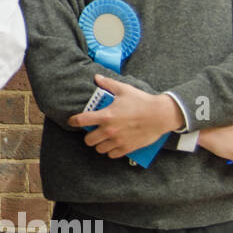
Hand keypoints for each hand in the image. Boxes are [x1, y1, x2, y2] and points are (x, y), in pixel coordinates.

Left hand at [66, 74, 181, 159]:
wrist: (161, 115)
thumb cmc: (142, 101)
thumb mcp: (124, 89)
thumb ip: (108, 84)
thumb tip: (97, 77)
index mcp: (106, 115)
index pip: (82, 120)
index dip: (73, 121)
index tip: (71, 121)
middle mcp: (109, 130)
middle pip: (88, 140)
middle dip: (89, 136)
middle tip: (93, 132)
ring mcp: (118, 140)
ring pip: (99, 149)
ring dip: (99, 144)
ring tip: (103, 139)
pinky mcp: (127, 148)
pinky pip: (112, 155)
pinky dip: (111, 151)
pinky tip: (113, 145)